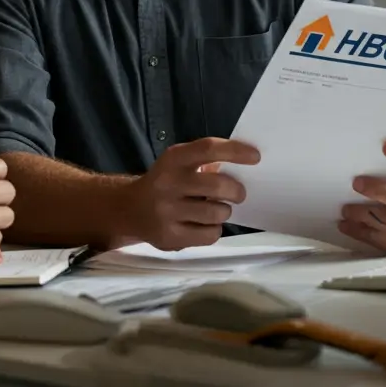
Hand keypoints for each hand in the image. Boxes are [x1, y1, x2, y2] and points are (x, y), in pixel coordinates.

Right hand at [122, 137, 259, 249]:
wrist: (130, 210)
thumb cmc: (165, 182)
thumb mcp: (177, 164)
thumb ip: (204, 161)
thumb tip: (243, 164)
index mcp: (172, 160)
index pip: (207, 149)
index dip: (234, 151)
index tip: (255, 157)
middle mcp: (167, 183)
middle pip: (217, 185)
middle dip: (236, 191)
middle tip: (237, 194)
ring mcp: (167, 212)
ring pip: (217, 213)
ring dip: (223, 211)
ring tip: (214, 209)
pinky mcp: (170, 237)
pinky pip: (210, 234)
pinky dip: (213, 229)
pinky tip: (202, 224)